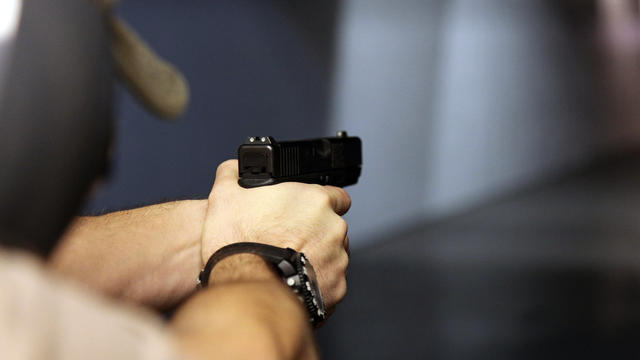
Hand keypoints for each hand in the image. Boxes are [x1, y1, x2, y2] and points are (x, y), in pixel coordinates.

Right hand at [200, 160, 350, 310]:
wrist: (246, 288)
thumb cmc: (238, 243)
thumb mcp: (224, 197)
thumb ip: (231, 175)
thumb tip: (232, 168)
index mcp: (316, 200)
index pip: (336, 196)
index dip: (320, 204)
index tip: (307, 213)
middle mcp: (334, 227)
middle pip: (331, 227)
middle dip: (315, 233)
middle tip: (288, 241)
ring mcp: (338, 258)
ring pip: (333, 256)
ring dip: (317, 258)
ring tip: (288, 264)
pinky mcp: (337, 287)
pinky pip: (330, 282)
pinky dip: (315, 283)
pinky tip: (293, 281)